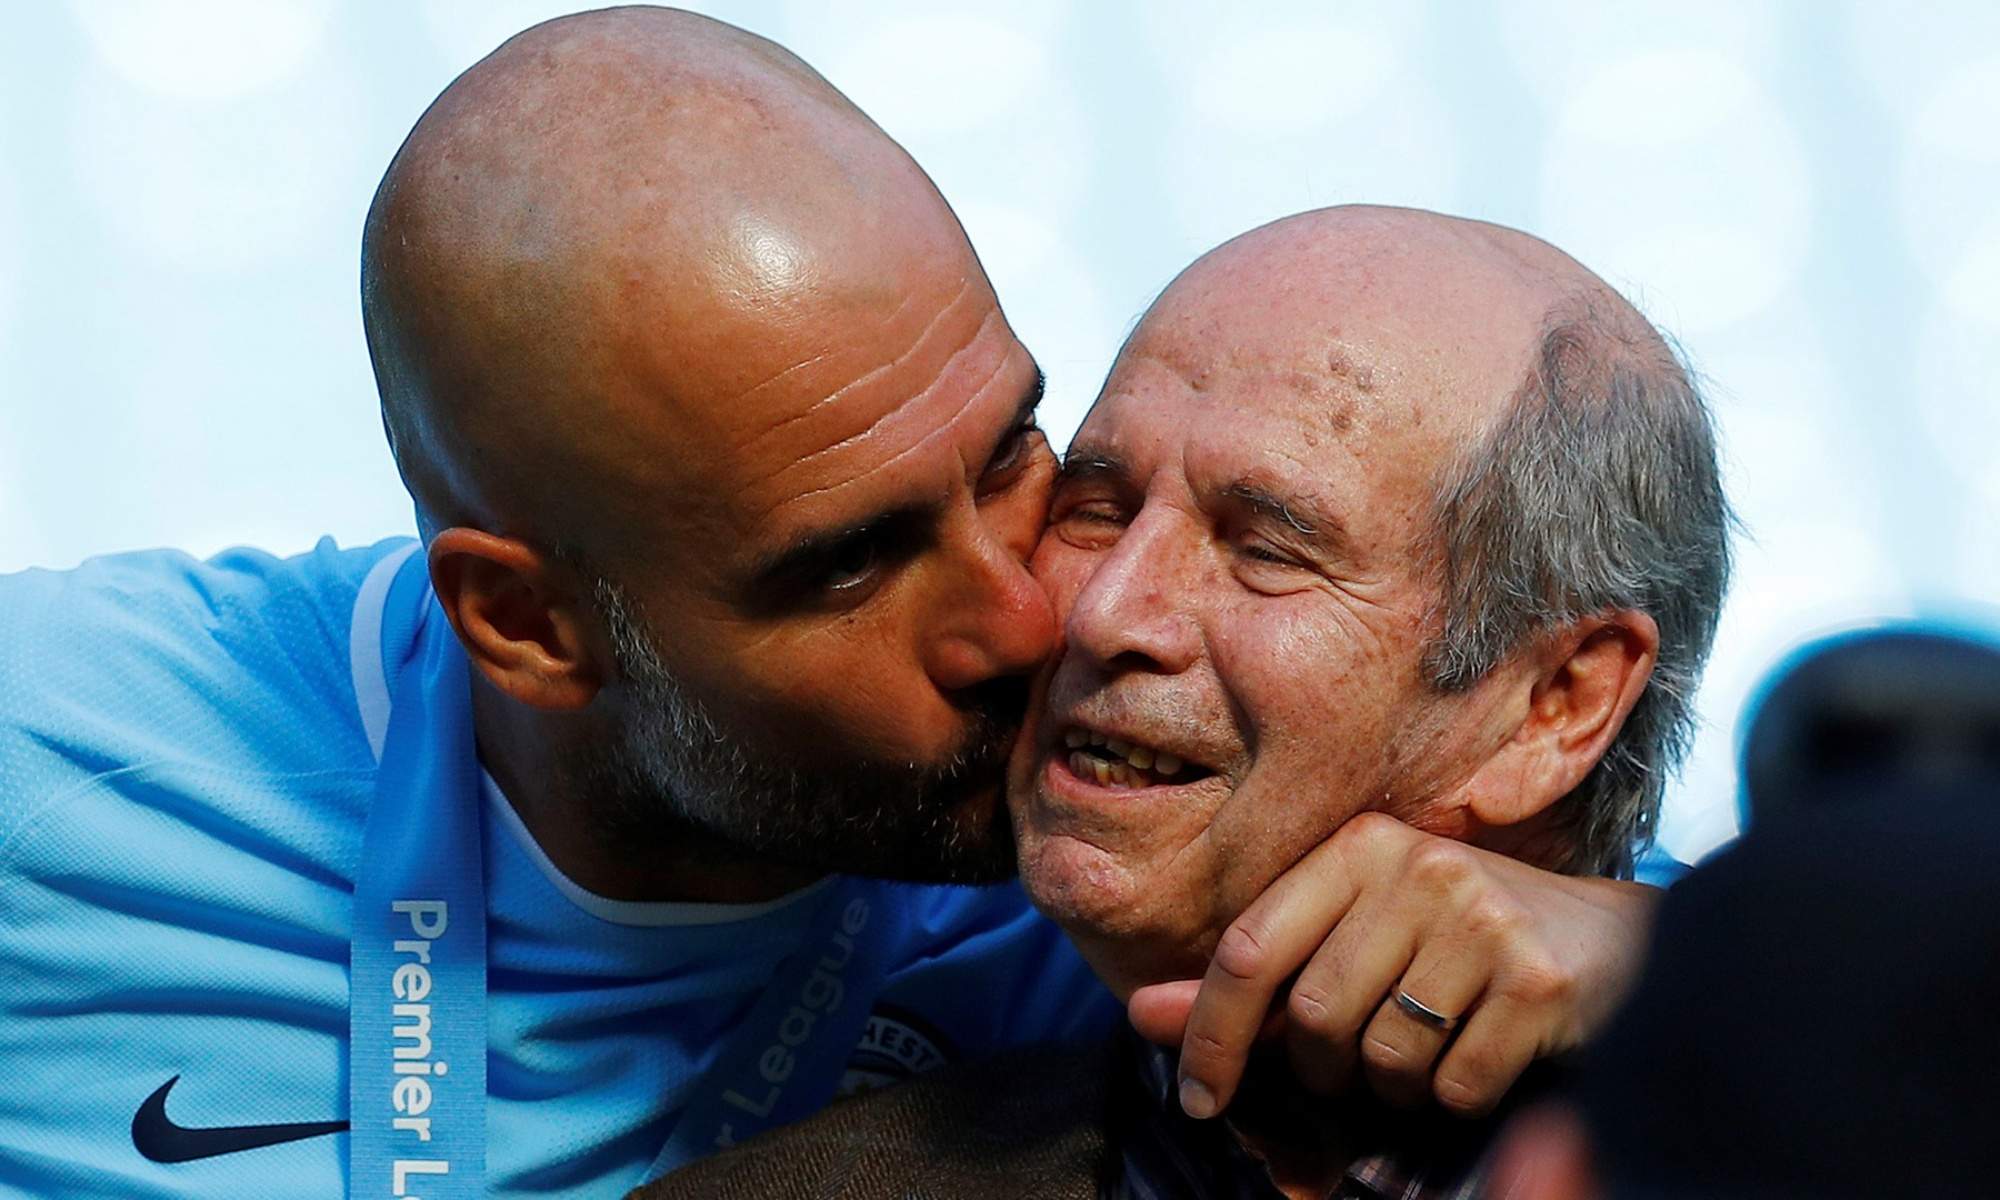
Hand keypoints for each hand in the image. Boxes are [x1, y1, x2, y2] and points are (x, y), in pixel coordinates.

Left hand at [1128, 813, 1658, 1118]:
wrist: (1614, 945)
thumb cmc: (1461, 943)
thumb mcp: (1355, 935)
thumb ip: (1255, 978)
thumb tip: (1143, 1012)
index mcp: (1358, 847)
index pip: (1248, 947)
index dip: (1210, 1033)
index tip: (1197, 1099)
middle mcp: (1416, 867)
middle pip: (1312, 1016)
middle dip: (1322, 1070)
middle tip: (1357, 1067)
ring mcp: (1481, 919)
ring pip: (1381, 1057)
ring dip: (1393, 1088)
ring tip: (1429, 1053)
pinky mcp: (1536, 981)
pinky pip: (1451, 1084)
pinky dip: (1452, 1099)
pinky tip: (1482, 1058)